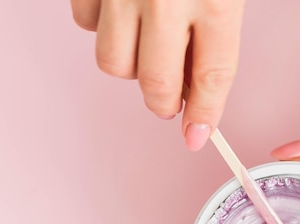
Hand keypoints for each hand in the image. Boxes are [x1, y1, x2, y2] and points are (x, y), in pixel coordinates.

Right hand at [70, 0, 244, 149]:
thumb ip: (213, 33)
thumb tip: (192, 86)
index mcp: (214, 0)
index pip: (212, 77)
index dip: (205, 113)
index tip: (198, 134)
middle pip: (157, 83)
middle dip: (164, 103)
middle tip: (170, 99)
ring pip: (114, 63)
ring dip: (132, 66)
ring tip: (147, 44)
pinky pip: (86, 24)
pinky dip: (102, 29)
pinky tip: (122, 16)